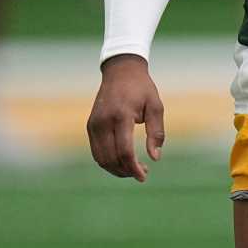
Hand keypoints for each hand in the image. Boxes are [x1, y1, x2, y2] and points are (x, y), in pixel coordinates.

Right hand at [86, 55, 164, 181]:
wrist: (120, 71)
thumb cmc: (141, 88)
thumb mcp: (156, 106)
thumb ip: (156, 132)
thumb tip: (155, 158)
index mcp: (121, 115)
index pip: (124, 150)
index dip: (134, 168)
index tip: (144, 176)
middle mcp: (104, 121)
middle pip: (111, 158)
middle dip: (126, 171)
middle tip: (142, 172)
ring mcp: (94, 124)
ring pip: (101, 158)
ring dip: (116, 169)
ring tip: (133, 169)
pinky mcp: (90, 125)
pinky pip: (96, 151)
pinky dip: (108, 161)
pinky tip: (122, 161)